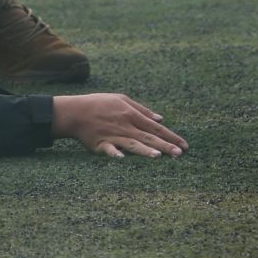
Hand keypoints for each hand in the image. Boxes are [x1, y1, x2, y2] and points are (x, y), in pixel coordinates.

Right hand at [50, 93, 186, 158]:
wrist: (73, 111)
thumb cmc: (98, 104)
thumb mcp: (120, 99)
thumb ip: (142, 109)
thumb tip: (161, 119)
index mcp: (130, 114)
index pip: (155, 127)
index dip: (171, 136)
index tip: (184, 145)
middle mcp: (124, 126)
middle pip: (148, 137)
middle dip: (164, 145)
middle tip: (180, 154)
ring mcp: (113, 135)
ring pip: (132, 144)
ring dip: (144, 150)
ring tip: (157, 156)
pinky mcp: (100, 144)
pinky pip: (109, 149)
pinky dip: (114, 153)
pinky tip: (122, 158)